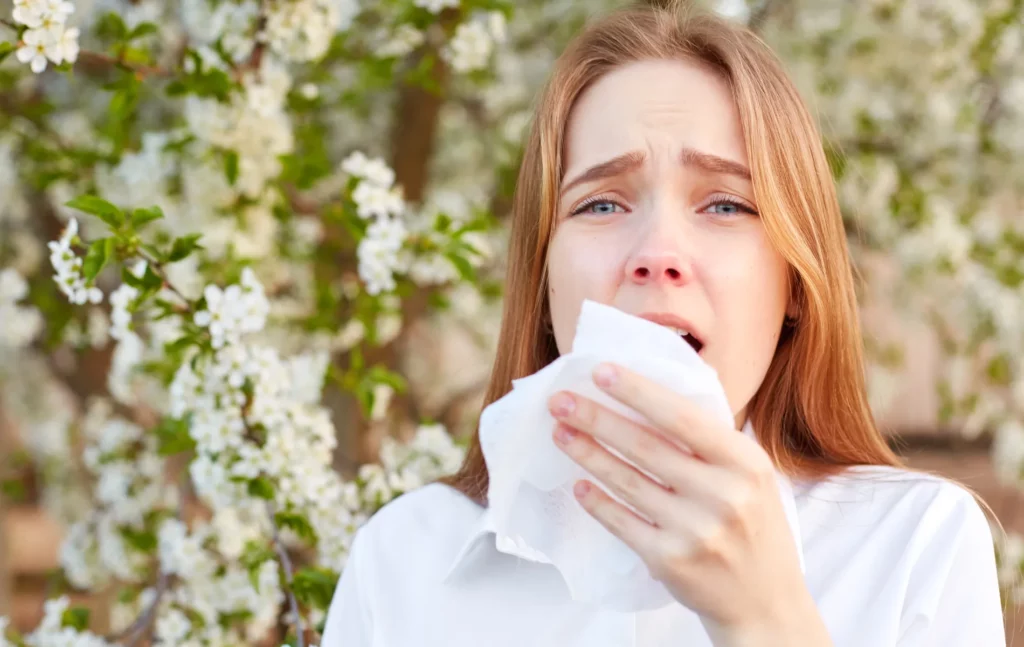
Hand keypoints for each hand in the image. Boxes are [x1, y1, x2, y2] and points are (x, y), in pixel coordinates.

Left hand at [546, 362, 831, 645]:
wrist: (764, 601)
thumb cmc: (752, 525)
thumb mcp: (750, 475)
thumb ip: (709, 441)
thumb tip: (646, 394)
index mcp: (745, 463)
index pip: (682, 417)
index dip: (638, 392)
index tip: (601, 372)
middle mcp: (722, 495)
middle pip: (645, 446)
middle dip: (596, 419)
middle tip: (560, 400)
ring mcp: (695, 530)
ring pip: (626, 482)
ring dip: (587, 454)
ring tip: (560, 432)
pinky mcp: (669, 560)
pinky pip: (621, 522)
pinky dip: (597, 501)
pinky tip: (579, 484)